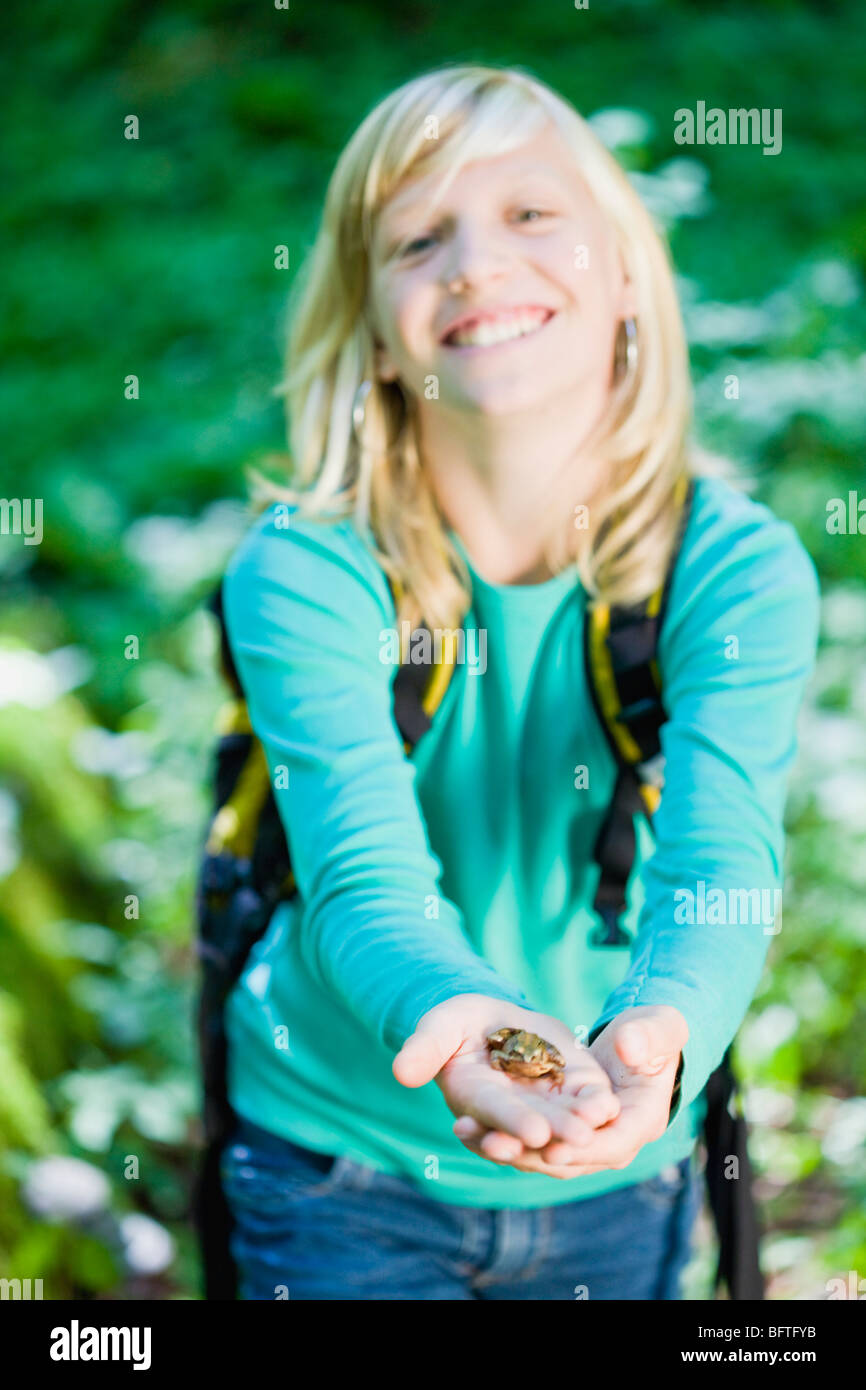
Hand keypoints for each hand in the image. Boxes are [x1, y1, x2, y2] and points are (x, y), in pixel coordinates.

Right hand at [392, 993, 620, 1154]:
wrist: (491, 1020)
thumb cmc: (458, 1024)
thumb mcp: (439, 1026)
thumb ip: (424, 1047)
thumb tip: (400, 1071)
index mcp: (476, 1099)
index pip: (495, 1114)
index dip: (513, 1122)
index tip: (533, 1131)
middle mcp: (512, 1111)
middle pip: (535, 1126)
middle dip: (556, 1133)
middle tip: (577, 1139)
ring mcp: (544, 1103)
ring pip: (563, 1122)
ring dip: (580, 1127)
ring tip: (597, 1124)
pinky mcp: (570, 1085)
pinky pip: (584, 1100)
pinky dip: (595, 1106)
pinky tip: (608, 1106)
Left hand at [450, 1005, 687, 1178]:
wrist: (638, 1041)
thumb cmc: (653, 1032)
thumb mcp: (661, 1026)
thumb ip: (650, 1035)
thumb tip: (629, 1046)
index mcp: (642, 1122)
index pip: (610, 1145)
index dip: (578, 1147)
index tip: (548, 1145)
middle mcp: (611, 1142)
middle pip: (567, 1159)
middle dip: (527, 1153)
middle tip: (492, 1143)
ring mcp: (584, 1141)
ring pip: (540, 1153)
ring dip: (504, 1146)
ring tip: (466, 1130)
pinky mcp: (559, 1131)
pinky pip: (526, 1140)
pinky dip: (497, 1133)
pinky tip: (464, 1123)